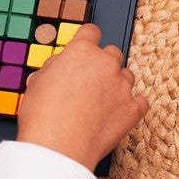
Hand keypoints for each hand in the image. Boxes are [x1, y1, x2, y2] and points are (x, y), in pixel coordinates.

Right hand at [18, 24, 147, 170]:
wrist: (59, 146)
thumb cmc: (43, 116)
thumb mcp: (38, 81)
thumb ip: (55, 68)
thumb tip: (60, 68)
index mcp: (81, 51)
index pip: (91, 33)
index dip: (87, 41)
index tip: (86, 48)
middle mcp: (106, 63)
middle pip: (112, 54)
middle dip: (103, 65)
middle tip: (90, 82)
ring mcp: (123, 86)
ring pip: (127, 76)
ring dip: (118, 84)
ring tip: (102, 102)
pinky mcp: (133, 109)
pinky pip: (140, 102)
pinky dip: (132, 106)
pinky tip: (120, 113)